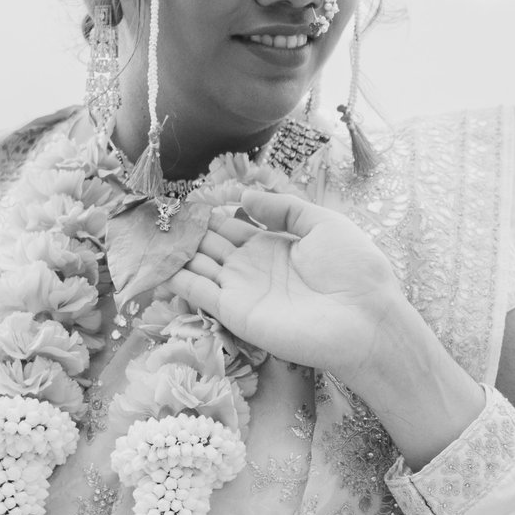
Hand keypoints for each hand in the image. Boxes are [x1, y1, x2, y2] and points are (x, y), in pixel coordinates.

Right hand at [171, 188, 409, 383]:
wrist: (366, 318)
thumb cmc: (355, 269)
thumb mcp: (322, 223)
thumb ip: (283, 208)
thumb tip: (244, 196)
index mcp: (273, 246)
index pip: (230, 228)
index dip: (208, 215)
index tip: (183, 202)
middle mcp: (252, 268)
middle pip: (208, 246)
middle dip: (184, 232)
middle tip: (155, 216)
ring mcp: (241, 290)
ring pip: (198, 267)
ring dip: (174, 252)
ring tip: (148, 234)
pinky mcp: (235, 312)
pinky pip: (199, 293)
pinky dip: (176, 278)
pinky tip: (158, 262)